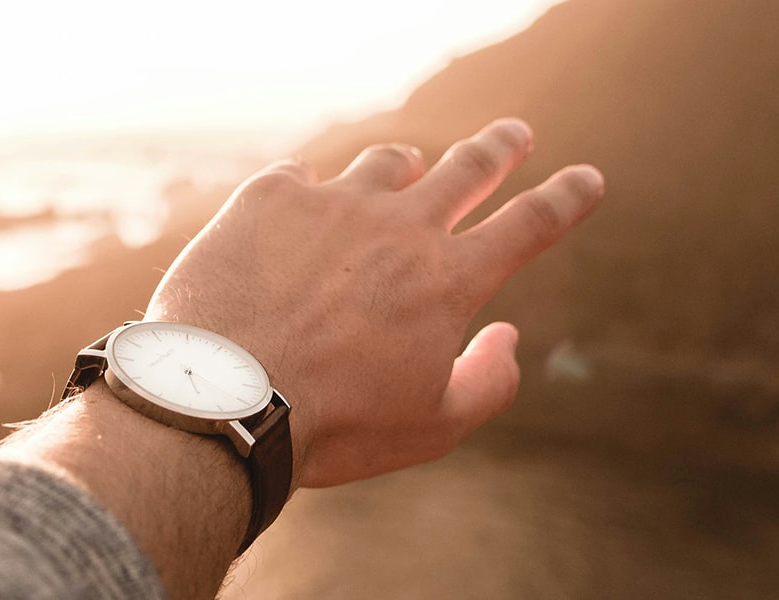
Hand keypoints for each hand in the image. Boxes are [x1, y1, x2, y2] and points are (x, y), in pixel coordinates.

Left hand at [145, 118, 603, 488]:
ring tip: (406, 170)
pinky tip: (299, 204)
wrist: (226, 399)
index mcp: (450, 279)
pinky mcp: (269, 197)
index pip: (530, 224)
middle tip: (513, 135)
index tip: (585, 178)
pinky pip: (300, 175)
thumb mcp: (434, 427)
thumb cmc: (334, 425)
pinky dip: (309, 190)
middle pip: (468, 168)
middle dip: (499, 149)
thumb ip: (489, 381)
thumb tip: (510, 335)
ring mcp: (334, 203)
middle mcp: (400, 226)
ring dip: (404, 168)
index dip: (566, 197)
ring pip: (385, 164)